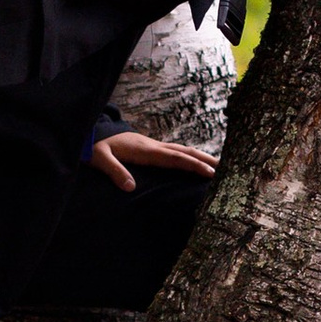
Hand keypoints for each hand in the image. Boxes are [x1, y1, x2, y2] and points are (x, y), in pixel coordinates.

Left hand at [88, 128, 218, 193]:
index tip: (211, 173)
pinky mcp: (151, 148)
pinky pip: (176, 153)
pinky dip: (190, 157)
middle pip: (185, 152)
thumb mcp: (99, 159)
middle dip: (206, 160)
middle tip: (228, 168)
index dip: (193, 166)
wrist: (91, 133)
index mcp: (145, 150)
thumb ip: (114, 172)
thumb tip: (130, 188)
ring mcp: (154, 146)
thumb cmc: (94, 147)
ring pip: (183, 151)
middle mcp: (153, 146)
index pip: (174, 159)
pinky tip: (197, 163)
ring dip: (202, 157)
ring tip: (220, 166)